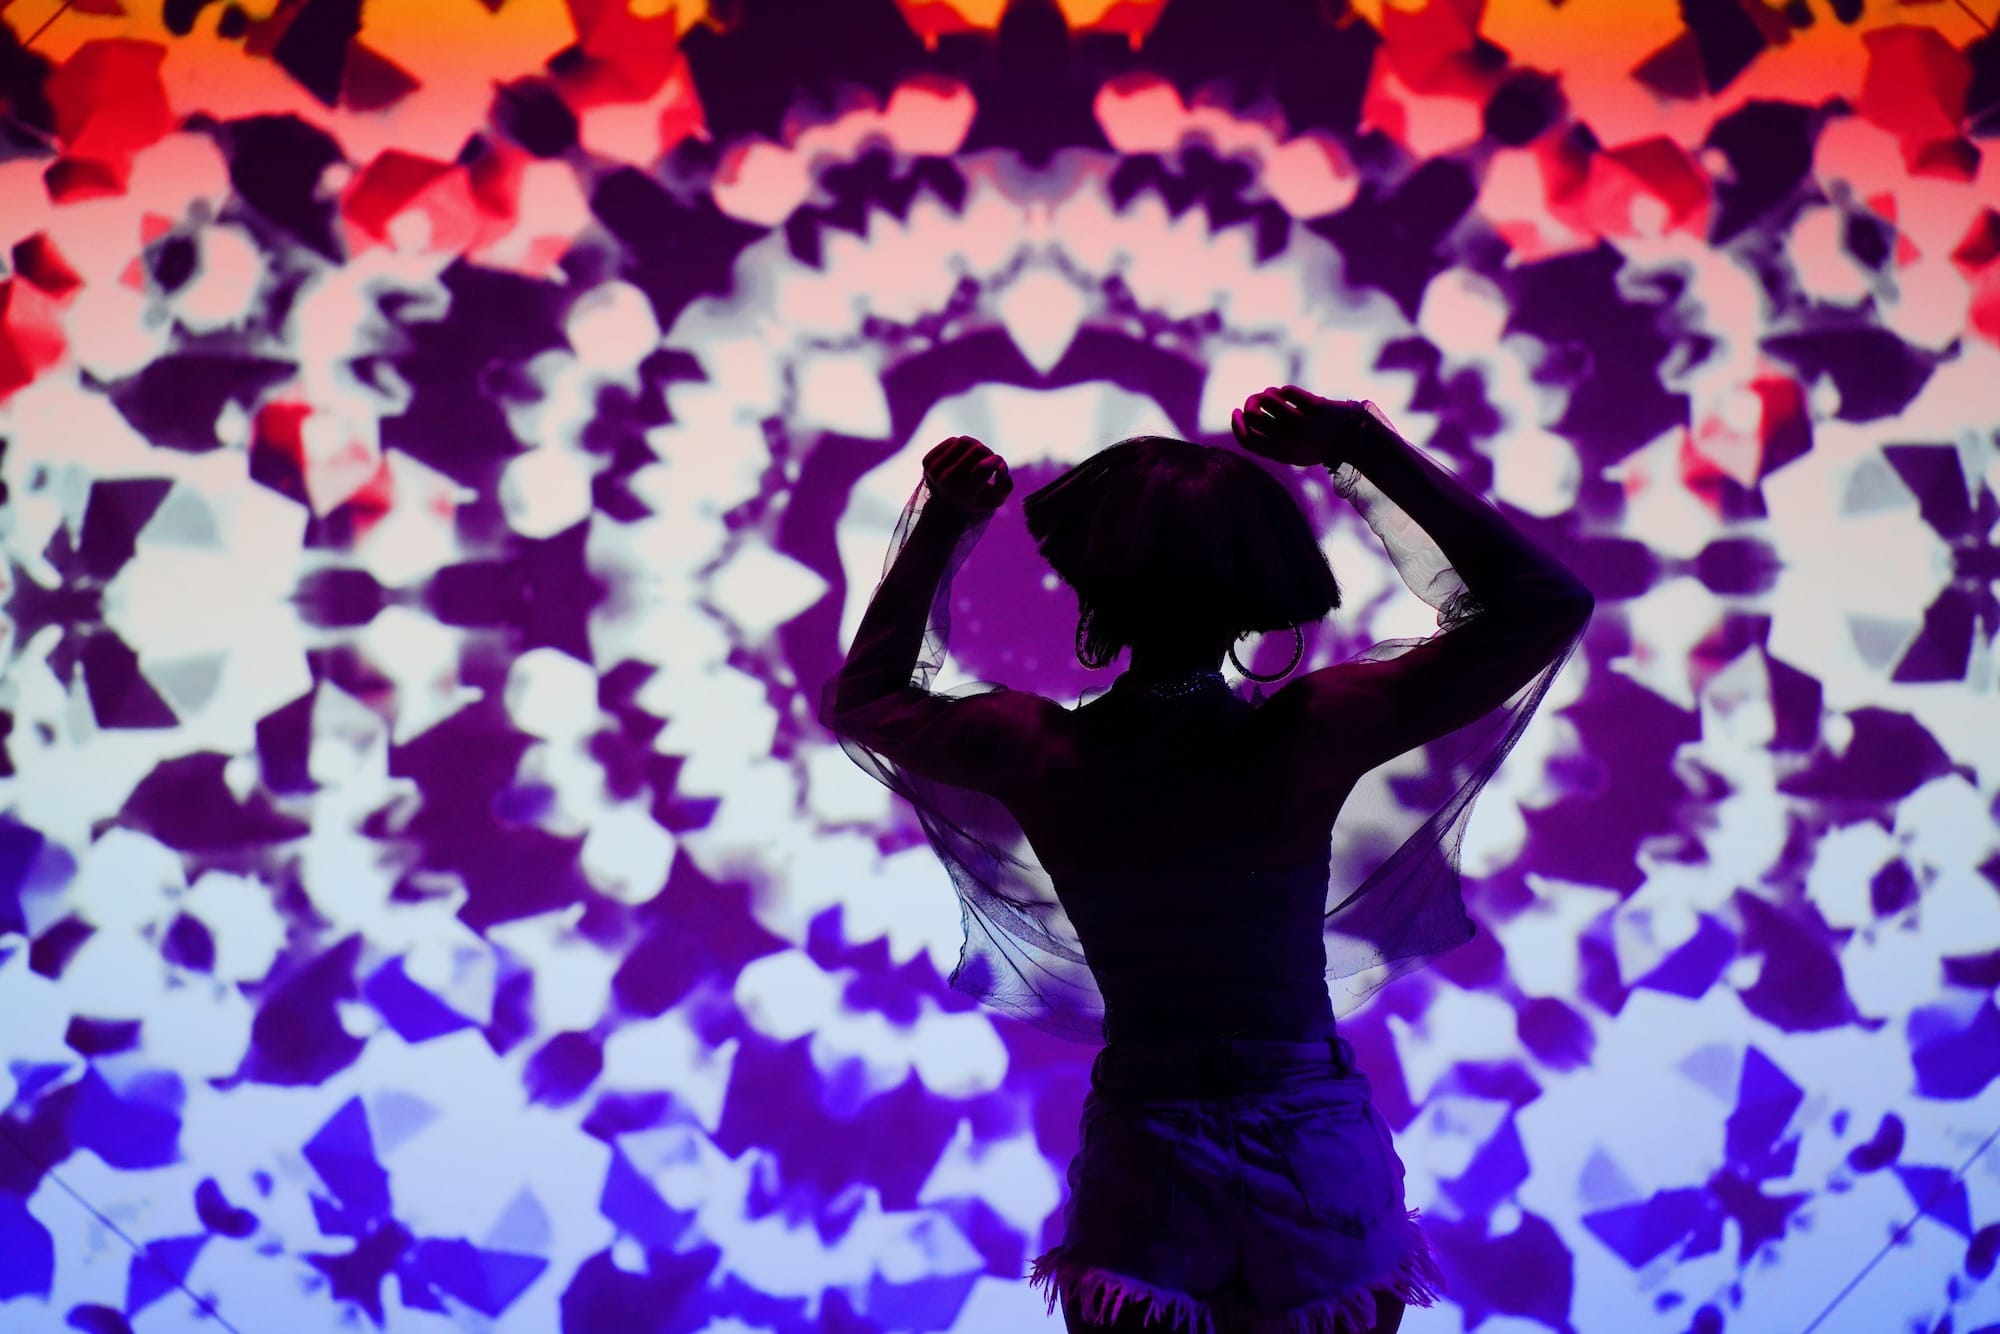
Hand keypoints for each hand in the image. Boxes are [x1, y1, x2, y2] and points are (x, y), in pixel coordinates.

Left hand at [922, 435, 1011, 514]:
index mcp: (964, 494)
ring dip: (975, 446)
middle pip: (976, 449)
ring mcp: (934, 471)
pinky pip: (952, 441)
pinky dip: (962, 446)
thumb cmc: (977, 500)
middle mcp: (946, 482)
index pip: (983, 467)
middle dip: (987, 452)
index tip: (999, 462)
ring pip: (964, 441)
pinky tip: (963, 458)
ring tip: (977, 458)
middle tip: (988, 461)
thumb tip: (1001, 465)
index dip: (996, 460)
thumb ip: (1004, 484)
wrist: (947, 505)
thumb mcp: (995, 499)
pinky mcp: (927, 461)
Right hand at [1230, 386, 1389, 469]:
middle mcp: (1292, 440)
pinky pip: (1287, 391)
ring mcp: (1305, 422)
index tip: (1235, 412)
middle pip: (1254, 417)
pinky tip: (1283, 393)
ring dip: (1265, 394)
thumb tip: (1246, 419)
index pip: (1248, 440)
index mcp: (1283, 454)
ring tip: (1269, 395)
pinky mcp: (1316, 407)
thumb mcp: (1293, 453)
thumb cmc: (1318, 447)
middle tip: (1253, 400)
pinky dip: (1281, 390)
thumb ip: (1269, 444)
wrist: (1354, 440)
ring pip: (1268, 400)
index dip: (1237, 425)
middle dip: (1248, 404)